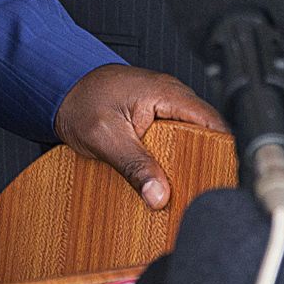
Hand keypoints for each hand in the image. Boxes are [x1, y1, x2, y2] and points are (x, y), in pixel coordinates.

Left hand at [54, 65, 224, 209]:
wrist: (59, 88)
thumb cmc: (80, 101)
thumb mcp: (104, 137)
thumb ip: (133, 165)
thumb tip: (158, 195)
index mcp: (167, 93)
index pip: (212, 122)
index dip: (224, 151)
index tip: (224, 180)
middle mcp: (172, 97)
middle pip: (207, 134)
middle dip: (208, 163)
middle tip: (205, 193)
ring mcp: (166, 108)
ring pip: (192, 139)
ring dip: (190, 163)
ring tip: (189, 192)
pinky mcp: (157, 119)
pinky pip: (176, 140)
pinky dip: (175, 159)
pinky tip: (170, 180)